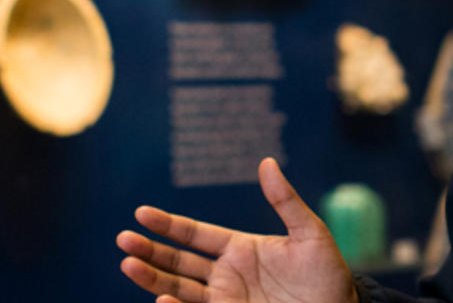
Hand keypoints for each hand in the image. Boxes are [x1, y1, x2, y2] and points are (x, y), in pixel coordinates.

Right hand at [117, 158, 356, 302]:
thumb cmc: (329, 275)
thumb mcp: (310, 234)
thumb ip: (285, 202)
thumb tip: (267, 162)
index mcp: (240, 248)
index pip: (195, 233)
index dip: (168, 225)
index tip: (141, 214)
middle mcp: (227, 274)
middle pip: (178, 260)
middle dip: (150, 251)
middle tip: (123, 241)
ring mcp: (226, 299)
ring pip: (179, 287)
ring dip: (153, 277)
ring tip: (127, 265)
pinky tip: (162, 297)